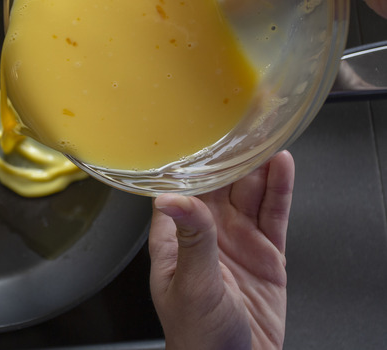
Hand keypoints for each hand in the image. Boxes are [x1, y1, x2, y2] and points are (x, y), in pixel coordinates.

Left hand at [148, 150, 294, 349]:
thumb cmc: (196, 335)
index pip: (180, 189)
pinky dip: (280, 190)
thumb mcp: (192, 283)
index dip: (189, 162)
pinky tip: (282, 167)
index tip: (196, 132)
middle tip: (238, 124)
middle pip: (218, 185)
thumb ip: (191, 239)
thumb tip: (171, 199)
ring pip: (248, 194)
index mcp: (175, 239)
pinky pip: (273, 215)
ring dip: (255, 167)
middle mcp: (206, 235)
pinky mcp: (266, 255)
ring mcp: (237, 243)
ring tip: (262, 135)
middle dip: (227, 157)